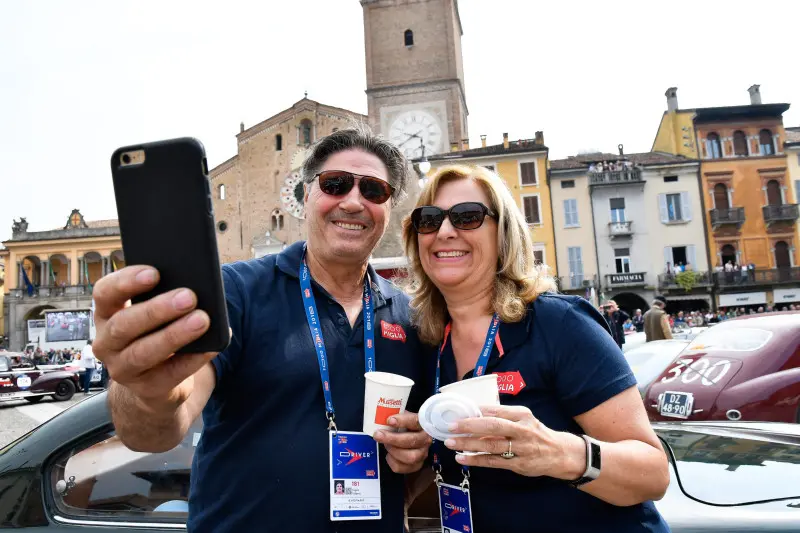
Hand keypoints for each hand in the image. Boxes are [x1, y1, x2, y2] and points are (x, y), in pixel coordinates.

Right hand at [92, 265, 218, 409]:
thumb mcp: (154, 314)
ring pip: (143, 352)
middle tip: (189, 296)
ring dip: (174, 335)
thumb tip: (198, 286)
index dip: (126, 282)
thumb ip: (165, 297)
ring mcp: (123, 369)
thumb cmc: (156, 333)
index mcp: (107, 314)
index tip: (154, 273)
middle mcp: (107, 342)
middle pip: (124, 324)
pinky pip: (170, 374)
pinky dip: (193, 359)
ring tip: (202, 320)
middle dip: (157, 309)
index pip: (104, 293)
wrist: (154, 383)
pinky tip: (210, 347)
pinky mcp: (146, 389)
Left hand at [373, 412, 431, 473]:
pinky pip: (402, 467)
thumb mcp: (401, 418)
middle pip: (412, 441)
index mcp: (422, 424)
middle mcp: (425, 440)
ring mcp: (422, 454)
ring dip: (393, 450)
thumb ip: (394, 416)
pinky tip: (389, 454)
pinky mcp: (416, 466)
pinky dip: (392, 461)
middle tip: (379, 435)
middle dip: (393, 438)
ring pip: (410, 457)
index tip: (389, 420)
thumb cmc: (404, 427)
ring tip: (386, 445)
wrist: (410, 439)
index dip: (403, 421)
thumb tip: (380, 418)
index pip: (415, 421)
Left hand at [443, 405, 581, 478]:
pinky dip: (476, 460)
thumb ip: (503, 416)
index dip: (475, 411)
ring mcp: (521, 448)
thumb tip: (474, 413)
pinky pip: (493, 462)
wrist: (560, 453)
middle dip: (469, 426)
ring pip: (490, 446)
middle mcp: (522, 430)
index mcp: (522, 414)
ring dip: (468, 444)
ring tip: (451, 443)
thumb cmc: (535, 433)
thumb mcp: (524, 419)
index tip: (458, 412)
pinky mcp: (519, 464)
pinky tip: (462, 458)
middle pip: (492, 426)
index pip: (496, 410)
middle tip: (451, 426)